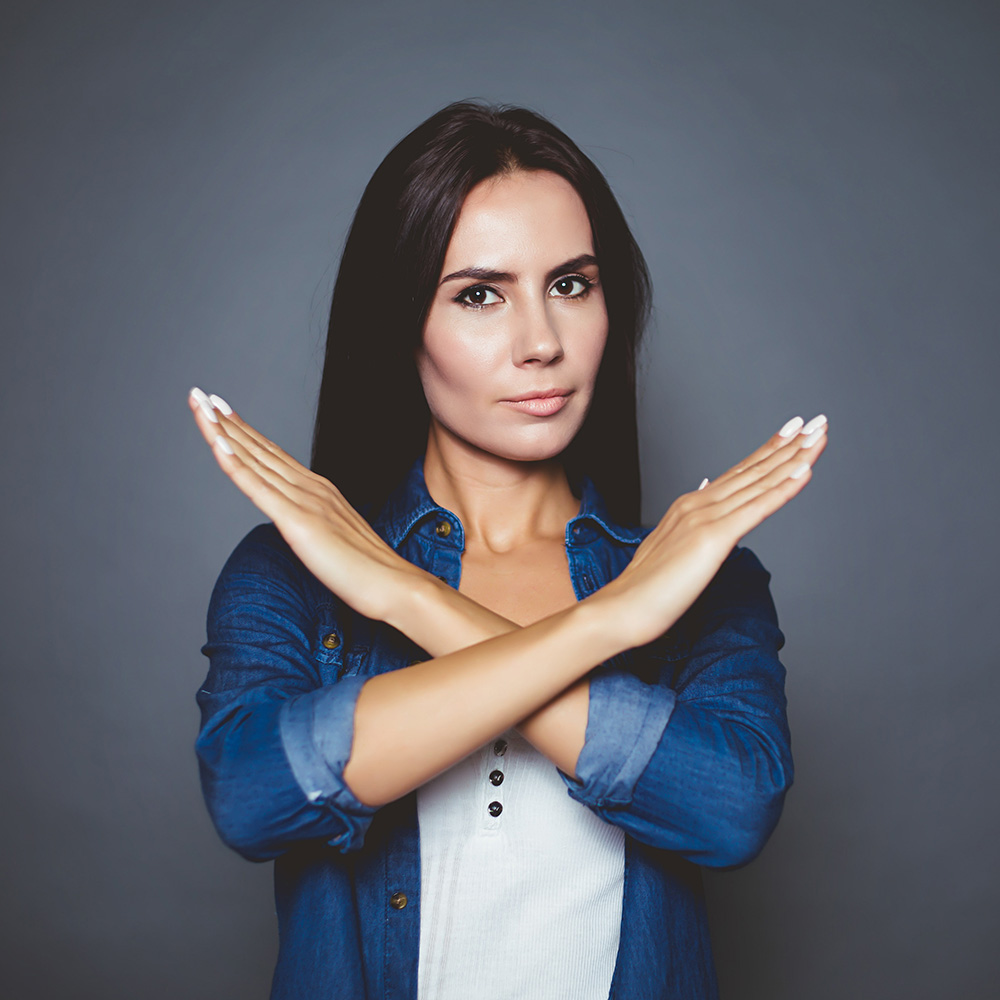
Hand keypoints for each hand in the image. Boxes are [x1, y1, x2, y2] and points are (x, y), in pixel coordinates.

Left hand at [188, 387, 427, 621]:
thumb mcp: (336, 541)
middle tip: (200, 395)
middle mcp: (311, 487)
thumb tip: (302, 528)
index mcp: (320, 491)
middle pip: (260, 448)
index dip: (246, 432)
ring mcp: (304, 501)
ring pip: (253, 459)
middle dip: (226, 421)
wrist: (396, 585)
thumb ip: (317, 527)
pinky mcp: (298, 521)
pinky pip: (257, 487)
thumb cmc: (371, 572)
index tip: (223, 412)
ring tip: (200, 404)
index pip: (274, 455)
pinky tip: (216, 443)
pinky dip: (234, 463)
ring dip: (222, 430)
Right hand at [597, 414, 828, 647]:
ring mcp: (705, 518)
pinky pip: (757, 509)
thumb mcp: (669, 546)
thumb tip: (706, 495)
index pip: (738, 473)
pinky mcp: (713, 539)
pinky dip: (784, 488)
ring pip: (760, 482)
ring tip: (818, 435)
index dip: (769, 451)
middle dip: (789, 444)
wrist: (621, 608)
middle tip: (818, 421)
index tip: (793, 432)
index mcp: (690, 506)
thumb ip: (689, 522)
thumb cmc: (644, 588)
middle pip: (754, 470)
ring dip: (794, 456)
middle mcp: (699, 503)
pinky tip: (805, 471)